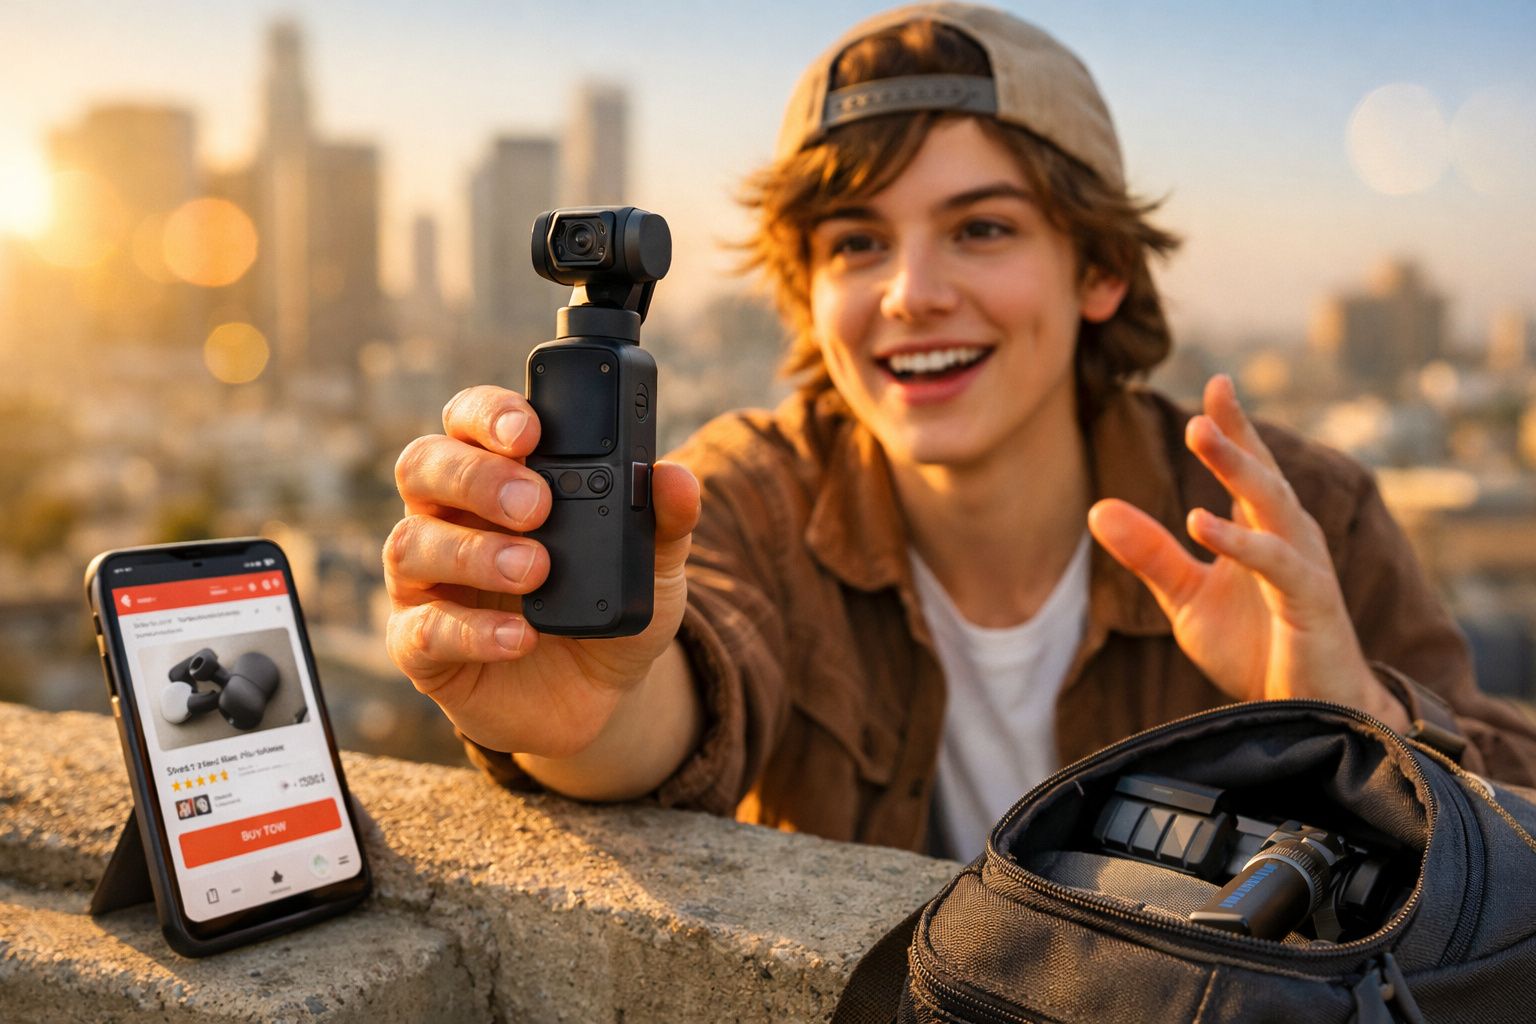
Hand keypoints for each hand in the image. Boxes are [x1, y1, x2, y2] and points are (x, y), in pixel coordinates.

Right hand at [382, 385, 701, 756]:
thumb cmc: (606, 604)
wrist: (598, 693)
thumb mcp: (651, 562)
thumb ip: (664, 519)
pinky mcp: (420, 646)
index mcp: (496, 473)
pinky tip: (520, 637)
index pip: (470, 419)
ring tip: (535, 570)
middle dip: (476, 478)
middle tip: (534, 505)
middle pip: (422, 466)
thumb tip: (676, 479)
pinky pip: (422, 631)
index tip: (530, 431)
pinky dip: (471, 632)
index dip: (488, 414)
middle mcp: (447, 515)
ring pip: (410, 545)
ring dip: (474, 554)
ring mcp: (426, 581)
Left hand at [1087, 375, 1407, 728]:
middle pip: (1263, 476)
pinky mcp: (1312, 604)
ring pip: (1274, 506)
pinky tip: (1200, 523)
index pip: (1249, 469)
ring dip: (1237, 468)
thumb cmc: (1257, 650)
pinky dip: (1241, 541)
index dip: (1234, 426)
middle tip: (1207, 400)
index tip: (1216, 383)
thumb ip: (1150, 554)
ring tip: (1201, 435)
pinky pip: (1277, 564)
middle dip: (1236, 435)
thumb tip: (1096, 508)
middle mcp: (1291, 539)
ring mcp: (1305, 568)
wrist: (1306, 716)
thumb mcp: (1188, 599)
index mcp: (1264, 532)